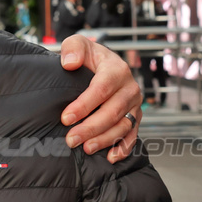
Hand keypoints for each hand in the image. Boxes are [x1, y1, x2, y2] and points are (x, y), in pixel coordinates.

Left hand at [58, 35, 142, 163]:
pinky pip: (133, 135)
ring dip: (104, 140)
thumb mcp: (78, 44)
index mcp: (116, 69)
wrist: (103, 65)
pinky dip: (124, 148)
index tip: (66, 118)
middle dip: (91, 128)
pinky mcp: (135, 117)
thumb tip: (69, 63)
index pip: (101, 89)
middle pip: (112, 112)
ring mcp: (134, 105)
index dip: (84, 105)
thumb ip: (73, 48)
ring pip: (123, 126)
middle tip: (71, 139)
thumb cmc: (88, 57)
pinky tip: (110, 158)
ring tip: (85, 148)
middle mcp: (129, 88)